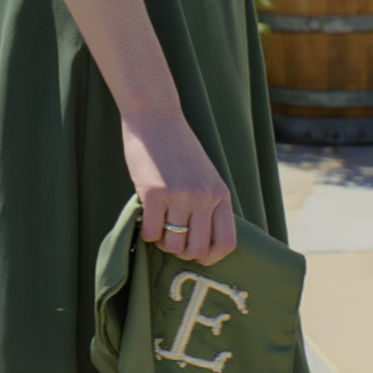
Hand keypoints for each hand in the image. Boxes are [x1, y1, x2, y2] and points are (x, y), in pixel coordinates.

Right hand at [122, 109, 236, 265]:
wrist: (155, 115)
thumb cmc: (177, 147)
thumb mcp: (204, 175)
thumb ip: (207, 203)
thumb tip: (198, 243)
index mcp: (220, 194)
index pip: (226, 243)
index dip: (210, 257)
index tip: (196, 254)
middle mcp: (204, 197)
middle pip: (197, 250)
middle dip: (182, 251)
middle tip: (171, 236)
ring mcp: (180, 195)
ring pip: (174, 245)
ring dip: (163, 241)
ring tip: (157, 223)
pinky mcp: (155, 193)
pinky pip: (151, 232)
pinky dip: (146, 232)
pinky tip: (146, 216)